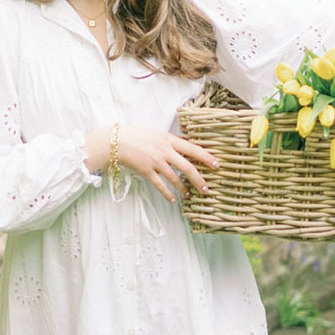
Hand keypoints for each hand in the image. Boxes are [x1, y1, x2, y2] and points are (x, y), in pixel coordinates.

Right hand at [85, 125, 219, 202]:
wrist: (117, 141)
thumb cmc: (138, 136)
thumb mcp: (158, 134)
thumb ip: (172, 142)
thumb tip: (186, 148)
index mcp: (170, 140)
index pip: (193, 149)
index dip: (206, 157)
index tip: (216, 164)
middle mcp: (165, 151)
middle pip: (187, 167)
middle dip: (199, 180)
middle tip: (206, 188)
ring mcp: (156, 162)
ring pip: (175, 179)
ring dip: (183, 189)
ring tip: (189, 195)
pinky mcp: (146, 171)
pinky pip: (160, 185)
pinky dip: (167, 194)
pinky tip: (173, 200)